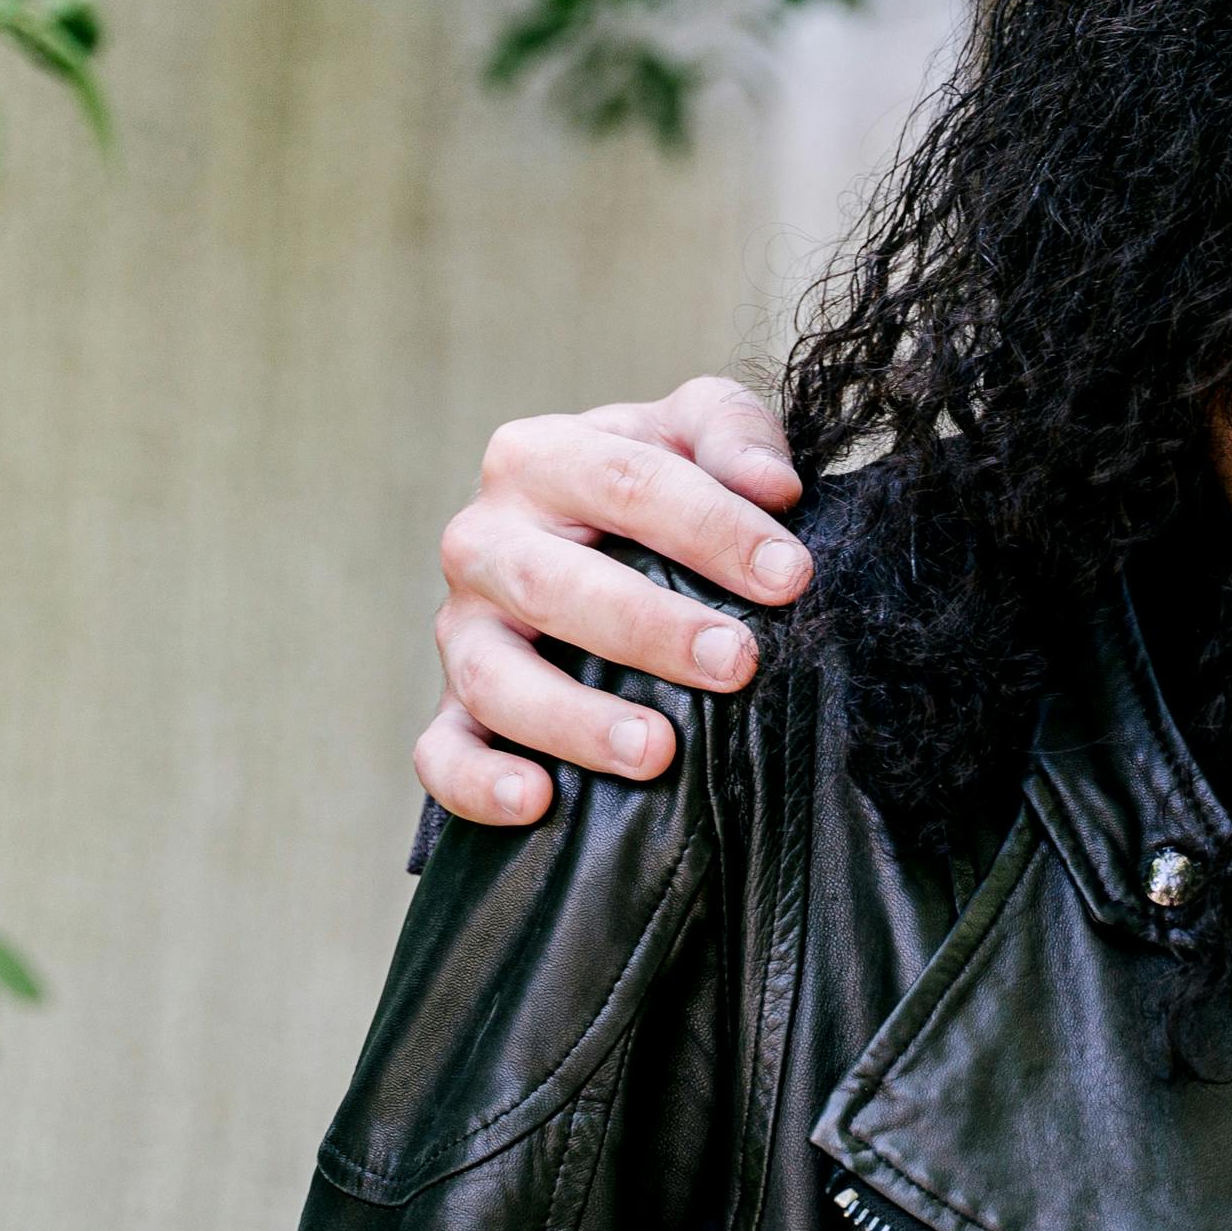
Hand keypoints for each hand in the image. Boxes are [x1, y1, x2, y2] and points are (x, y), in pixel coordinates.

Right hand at [412, 376, 809, 824]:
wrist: (589, 535)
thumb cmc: (651, 483)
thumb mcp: (693, 430)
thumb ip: (734, 434)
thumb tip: (772, 488)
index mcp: (538, 456)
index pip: (624, 483)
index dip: (712, 527)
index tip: (790, 576)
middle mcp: (482, 540)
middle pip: (549, 583)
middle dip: (647, 627)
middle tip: (736, 662)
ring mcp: (461, 630)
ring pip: (493, 677)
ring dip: (573, 718)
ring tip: (656, 751)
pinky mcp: (451, 708)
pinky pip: (441, 754)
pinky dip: (478, 782)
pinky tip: (538, 800)